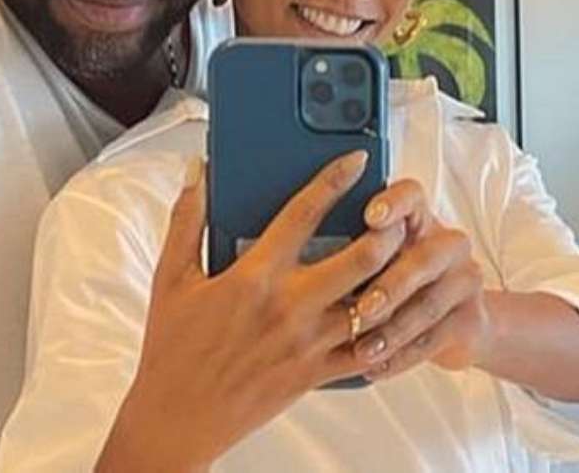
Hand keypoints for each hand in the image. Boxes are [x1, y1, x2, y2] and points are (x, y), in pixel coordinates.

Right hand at [97, 151, 405, 471]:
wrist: (177, 418)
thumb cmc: (172, 347)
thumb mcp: (172, 278)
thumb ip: (188, 219)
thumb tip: (197, 169)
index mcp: (255, 275)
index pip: (304, 214)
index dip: (335, 180)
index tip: (358, 160)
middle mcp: (289, 305)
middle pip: (360, 258)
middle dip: (388, 232)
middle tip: (397, 216)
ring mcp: (308, 342)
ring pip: (373, 303)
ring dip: (395, 279)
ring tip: (407, 258)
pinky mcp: (317, 373)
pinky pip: (366, 351)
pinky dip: (387, 331)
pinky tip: (396, 312)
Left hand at [347, 180, 489, 380]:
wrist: (456, 326)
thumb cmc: (395, 284)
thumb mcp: (380, 261)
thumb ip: (352, 250)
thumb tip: (298, 250)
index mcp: (419, 220)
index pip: (411, 195)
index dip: (394, 203)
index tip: (370, 217)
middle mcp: (447, 244)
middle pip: (424, 257)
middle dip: (391, 285)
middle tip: (362, 308)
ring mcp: (465, 280)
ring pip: (428, 305)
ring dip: (392, 330)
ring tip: (362, 350)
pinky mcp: (471, 319)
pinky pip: (435, 340)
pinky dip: (400, 357)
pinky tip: (373, 367)